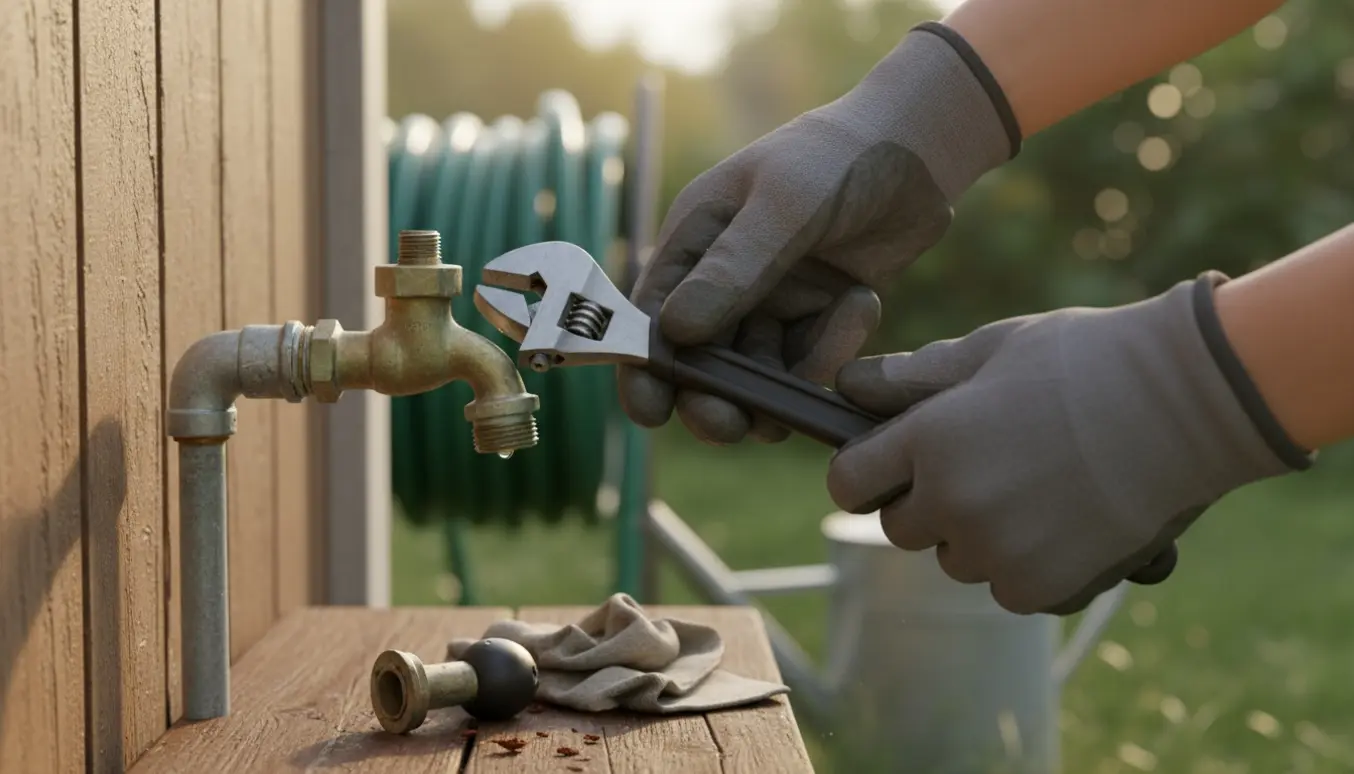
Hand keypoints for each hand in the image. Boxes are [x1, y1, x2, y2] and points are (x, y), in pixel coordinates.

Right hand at [618, 24, 1018, 445]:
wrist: (920, 151)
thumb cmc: (839, 158)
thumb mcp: (785, 204)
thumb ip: (735, 267)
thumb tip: (675, 332)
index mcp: (694, 242)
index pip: (650, 316)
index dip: (644, 368)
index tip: (651, 412)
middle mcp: (723, 279)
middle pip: (699, 361)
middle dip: (711, 397)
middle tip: (731, 425)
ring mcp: (770, 303)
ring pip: (755, 373)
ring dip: (776, 386)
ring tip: (805, 379)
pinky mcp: (816, 319)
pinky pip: (810, 362)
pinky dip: (831, 349)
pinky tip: (861, 303)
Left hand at [826, 274, 1310, 614]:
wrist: (1189, 402)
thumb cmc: (1086, 360)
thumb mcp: (991, 349)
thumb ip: (913, 378)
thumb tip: (849, 386)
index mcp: (928, 441)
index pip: (848, 483)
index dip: (865, 471)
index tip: (890, 463)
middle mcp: (952, 504)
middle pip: (900, 527)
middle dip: (927, 502)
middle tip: (986, 463)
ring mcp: (996, 552)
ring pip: (956, 559)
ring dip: (979, 534)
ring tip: (1038, 484)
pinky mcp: (1043, 588)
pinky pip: (1007, 588)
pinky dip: (1027, 564)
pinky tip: (1066, 518)